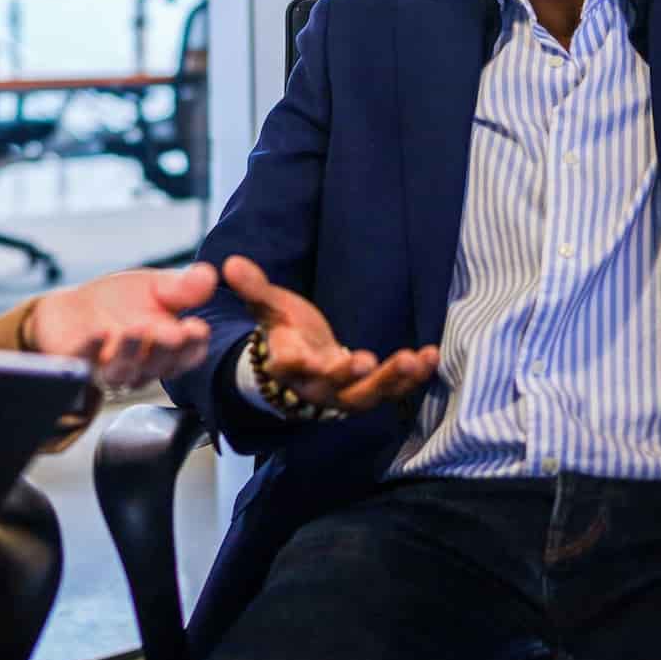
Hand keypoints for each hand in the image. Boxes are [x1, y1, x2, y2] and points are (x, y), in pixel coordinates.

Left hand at [26, 262, 216, 388]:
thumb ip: (181, 287)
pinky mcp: (78, 365)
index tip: (197, 328)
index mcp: (169, 349)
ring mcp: (110, 369)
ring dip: (131, 351)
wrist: (74, 309)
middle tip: (171, 333)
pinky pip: (85, 362)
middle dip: (165, 349)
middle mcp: (143, 366)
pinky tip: (100, 331)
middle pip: (159, 366)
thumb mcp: (155, 286)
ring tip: (136, 329)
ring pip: (124, 370)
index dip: (194, 344)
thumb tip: (208, 275)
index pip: (188, 354)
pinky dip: (93, 348)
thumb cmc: (122, 302)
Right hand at [223, 255, 437, 414]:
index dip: (296, 363)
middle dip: (349, 376)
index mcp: (286, 364)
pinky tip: (430, 356)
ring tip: (411, 360)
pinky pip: (393, 391)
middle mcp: (314, 386)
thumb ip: (255, 288)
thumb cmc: (285, 331)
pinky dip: (412, 378)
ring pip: (365, 395)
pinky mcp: (367, 392)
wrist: (301, 364)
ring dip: (390, 380)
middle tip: (367, 361)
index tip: (303, 355)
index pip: (288, 366)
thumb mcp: (270, 307)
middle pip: (331, 387)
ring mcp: (342, 394)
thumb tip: (230, 263)